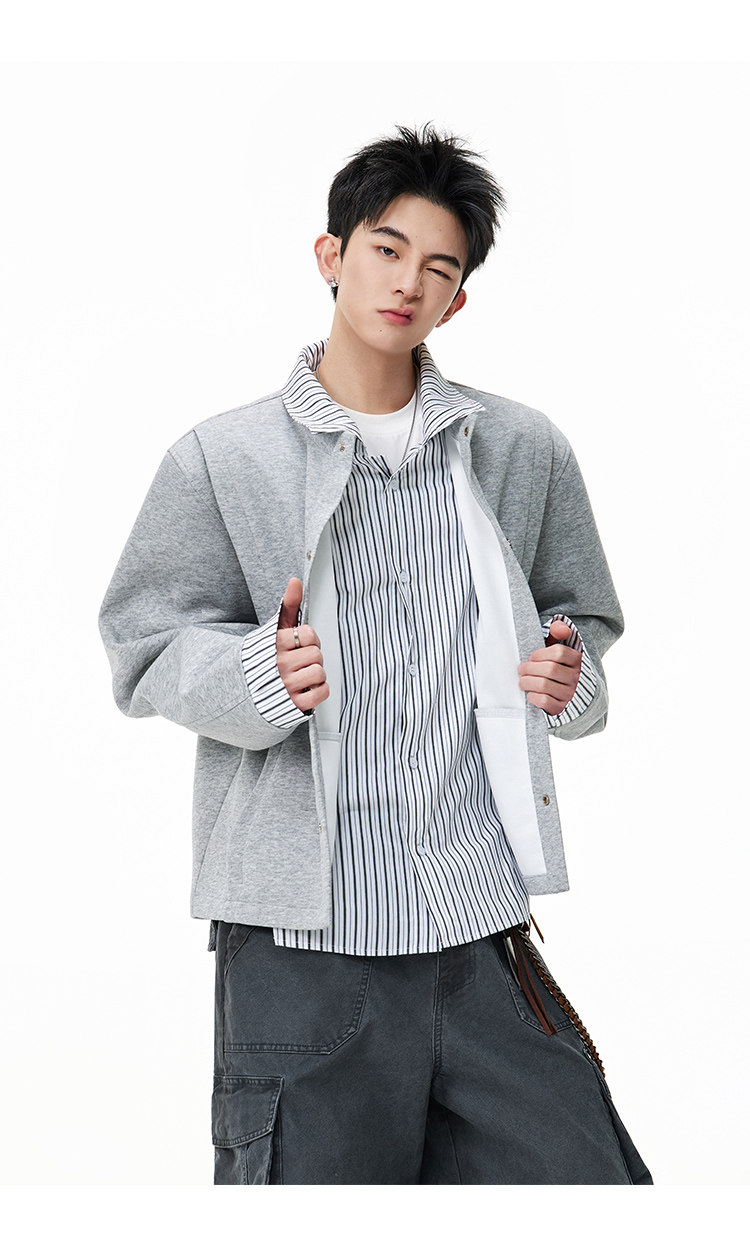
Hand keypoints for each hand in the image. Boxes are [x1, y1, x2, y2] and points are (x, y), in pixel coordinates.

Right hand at [276, 577, 329, 711]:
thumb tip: (296, 581)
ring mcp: (286, 685)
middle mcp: (280, 664)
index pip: (308, 635)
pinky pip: (321, 693)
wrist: (246, 689)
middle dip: (312, 657)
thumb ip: (289, 605)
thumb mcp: (275, 630)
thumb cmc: (267, 658)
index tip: (300, 644)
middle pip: (316, 654)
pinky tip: (306, 688)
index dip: (309, 639)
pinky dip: (319, 691)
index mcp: (275, 644)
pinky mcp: (293, 704)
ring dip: (315, 675)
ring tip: (302, 675)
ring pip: (319, 672)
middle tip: (300, 662)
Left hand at [518, 620, 581, 714]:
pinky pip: (544, 701)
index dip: (540, 654)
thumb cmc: (560, 669)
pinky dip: (533, 697)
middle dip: (529, 668)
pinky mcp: (562, 708)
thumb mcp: (561, 651)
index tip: (531, 657)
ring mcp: (570, 694)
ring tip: (522, 681)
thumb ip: (558, 634)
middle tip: (521, 669)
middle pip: (549, 669)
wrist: (572, 697)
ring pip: (544, 685)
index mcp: (577, 661)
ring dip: (527, 682)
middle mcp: (576, 677)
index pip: (559, 652)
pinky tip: (530, 694)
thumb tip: (558, 627)